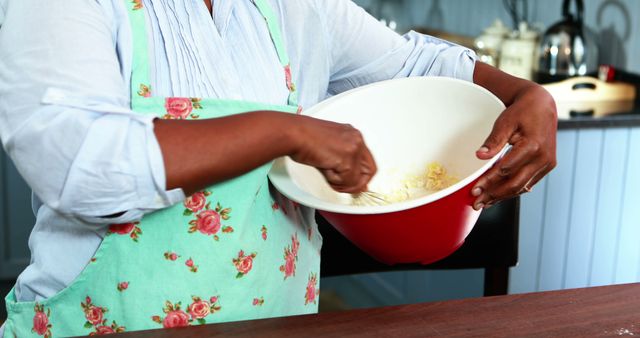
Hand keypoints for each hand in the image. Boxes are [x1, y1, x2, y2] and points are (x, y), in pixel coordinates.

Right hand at [289, 115, 376, 192]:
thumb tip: (353, 180)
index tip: (355, 184)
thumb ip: (343, 162)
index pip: (367, 161)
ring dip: (342, 184)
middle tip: (344, 187)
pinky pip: (347, 181)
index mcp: (353, 135)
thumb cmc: (304, 137)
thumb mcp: (329, 147)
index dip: (362, 177)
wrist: (294, 133)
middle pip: (369, 171)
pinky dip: (335, 182)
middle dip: (356, 184)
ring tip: (328, 175)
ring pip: (357, 179)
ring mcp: (353, 148)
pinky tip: (325, 171)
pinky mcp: (346, 159)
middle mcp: (356, 139)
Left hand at [471, 84, 556, 209]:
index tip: (474, 190)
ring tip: (485, 203)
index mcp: (533, 146)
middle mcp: (543, 158)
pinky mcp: (547, 166)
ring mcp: (547, 163)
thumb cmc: (522, 112)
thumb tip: (480, 156)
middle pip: (515, 184)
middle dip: (494, 195)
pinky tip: (499, 195)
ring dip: (503, 196)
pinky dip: (513, 190)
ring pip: (522, 186)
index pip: (506, 170)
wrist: (542, 106)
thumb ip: (494, 141)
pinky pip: (528, 182)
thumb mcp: (505, 122)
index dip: (489, 181)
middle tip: (477, 203)